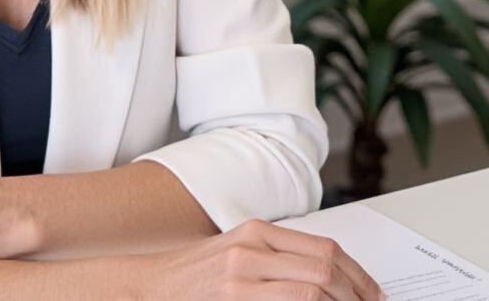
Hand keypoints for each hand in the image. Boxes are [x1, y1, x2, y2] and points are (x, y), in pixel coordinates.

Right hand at [120, 218, 385, 300]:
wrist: (154, 286)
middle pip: (325, 267)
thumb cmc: (199, 276)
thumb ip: (279, 260)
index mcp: (257, 233)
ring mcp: (242, 278)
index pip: (325, 249)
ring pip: (314, 288)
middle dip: (357, 294)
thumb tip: (330, 279)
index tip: (373, 295)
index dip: (359, 275)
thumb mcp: (240, 255)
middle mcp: (251, 249)